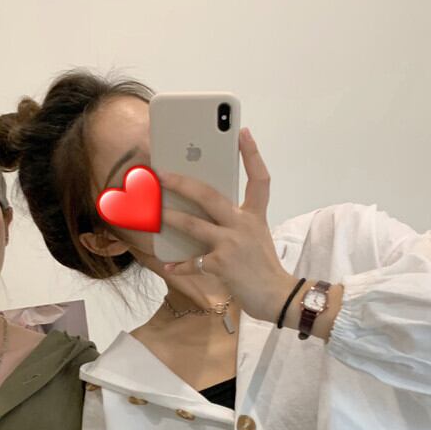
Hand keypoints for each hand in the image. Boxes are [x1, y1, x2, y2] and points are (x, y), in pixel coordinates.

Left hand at [159, 128, 298, 322]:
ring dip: (170, 217)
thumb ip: (237, 223)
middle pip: (210, 195)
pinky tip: (168, 265)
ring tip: (152, 212)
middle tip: (160, 173)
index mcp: (255, 215)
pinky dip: (180, 264)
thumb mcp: (257, 238)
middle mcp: (244, 224)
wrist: (278, 297)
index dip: (252, 154)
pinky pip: (194, 262)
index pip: (259, 178)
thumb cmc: (263, 268)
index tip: (242, 132)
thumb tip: (204, 215)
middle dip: (181, 182)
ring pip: (194, 224)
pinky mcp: (222, 264)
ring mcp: (232, 243)